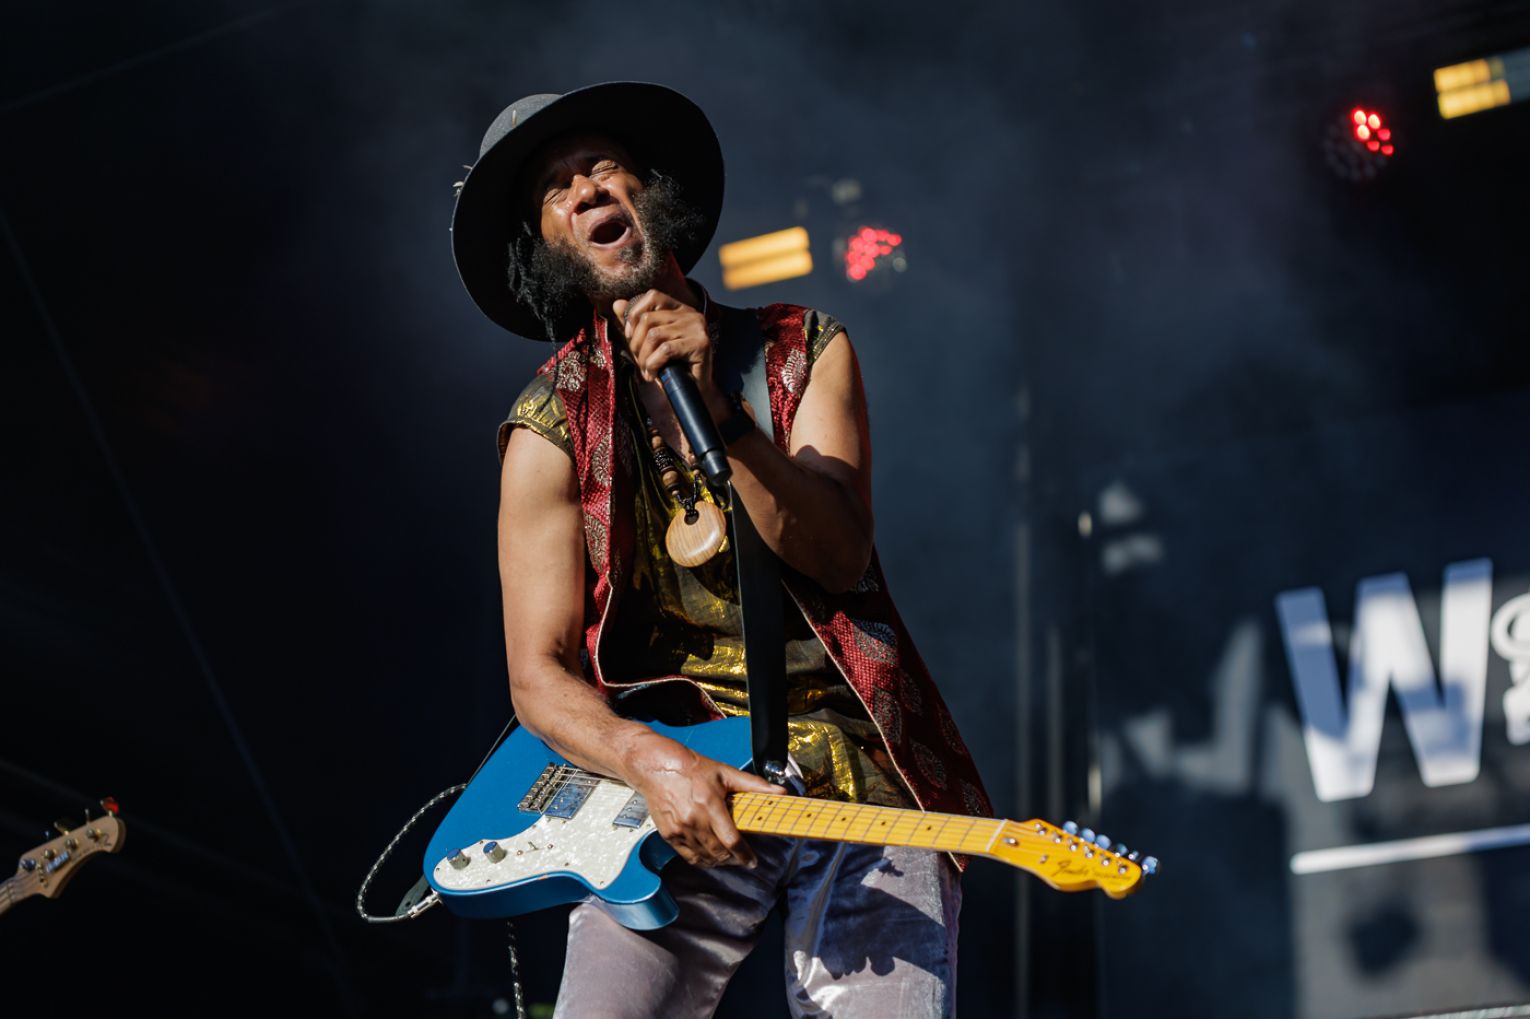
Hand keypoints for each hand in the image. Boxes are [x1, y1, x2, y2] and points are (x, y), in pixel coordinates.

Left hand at [612, 291, 727, 419]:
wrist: (690, 394)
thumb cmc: (670, 368)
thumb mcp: (648, 343)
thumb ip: (635, 323)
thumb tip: (616, 303)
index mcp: (680, 309)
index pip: (652, 296)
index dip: (635, 314)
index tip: (630, 336)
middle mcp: (691, 314)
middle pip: (649, 318)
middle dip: (636, 343)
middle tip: (639, 361)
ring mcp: (698, 328)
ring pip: (655, 335)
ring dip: (644, 357)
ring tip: (646, 370)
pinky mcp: (701, 344)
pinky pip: (666, 349)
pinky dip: (653, 364)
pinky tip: (653, 375)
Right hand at [618, 729, 784, 867]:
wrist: (657, 767)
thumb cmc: (691, 768)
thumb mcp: (726, 772)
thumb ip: (754, 785)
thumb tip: (780, 792)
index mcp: (710, 804)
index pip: (731, 841)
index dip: (744, 855)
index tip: (752, 861)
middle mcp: (694, 820)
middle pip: (719, 853)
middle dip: (734, 860)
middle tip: (742, 858)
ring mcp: (680, 829)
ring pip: (704, 858)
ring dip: (719, 861)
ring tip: (727, 856)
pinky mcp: (669, 834)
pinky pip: (689, 856)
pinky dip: (702, 860)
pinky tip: (709, 855)